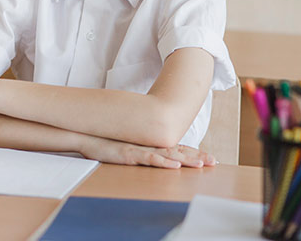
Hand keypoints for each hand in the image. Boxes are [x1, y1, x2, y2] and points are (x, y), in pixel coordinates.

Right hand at [80, 136, 215, 168]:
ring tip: (200, 165)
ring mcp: (139, 148)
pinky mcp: (129, 154)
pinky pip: (149, 159)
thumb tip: (153, 150)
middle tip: (213, 161)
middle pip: (177, 151)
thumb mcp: (127, 145)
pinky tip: (174, 166)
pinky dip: (162, 162)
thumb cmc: (105, 141)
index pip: (176, 148)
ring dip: (185, 160)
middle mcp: (148, 144)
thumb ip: (141, 147)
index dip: (193, 152)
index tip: (208, 156)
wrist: (86, 134)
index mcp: (149, 143)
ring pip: (167, 155)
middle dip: (196, 156)